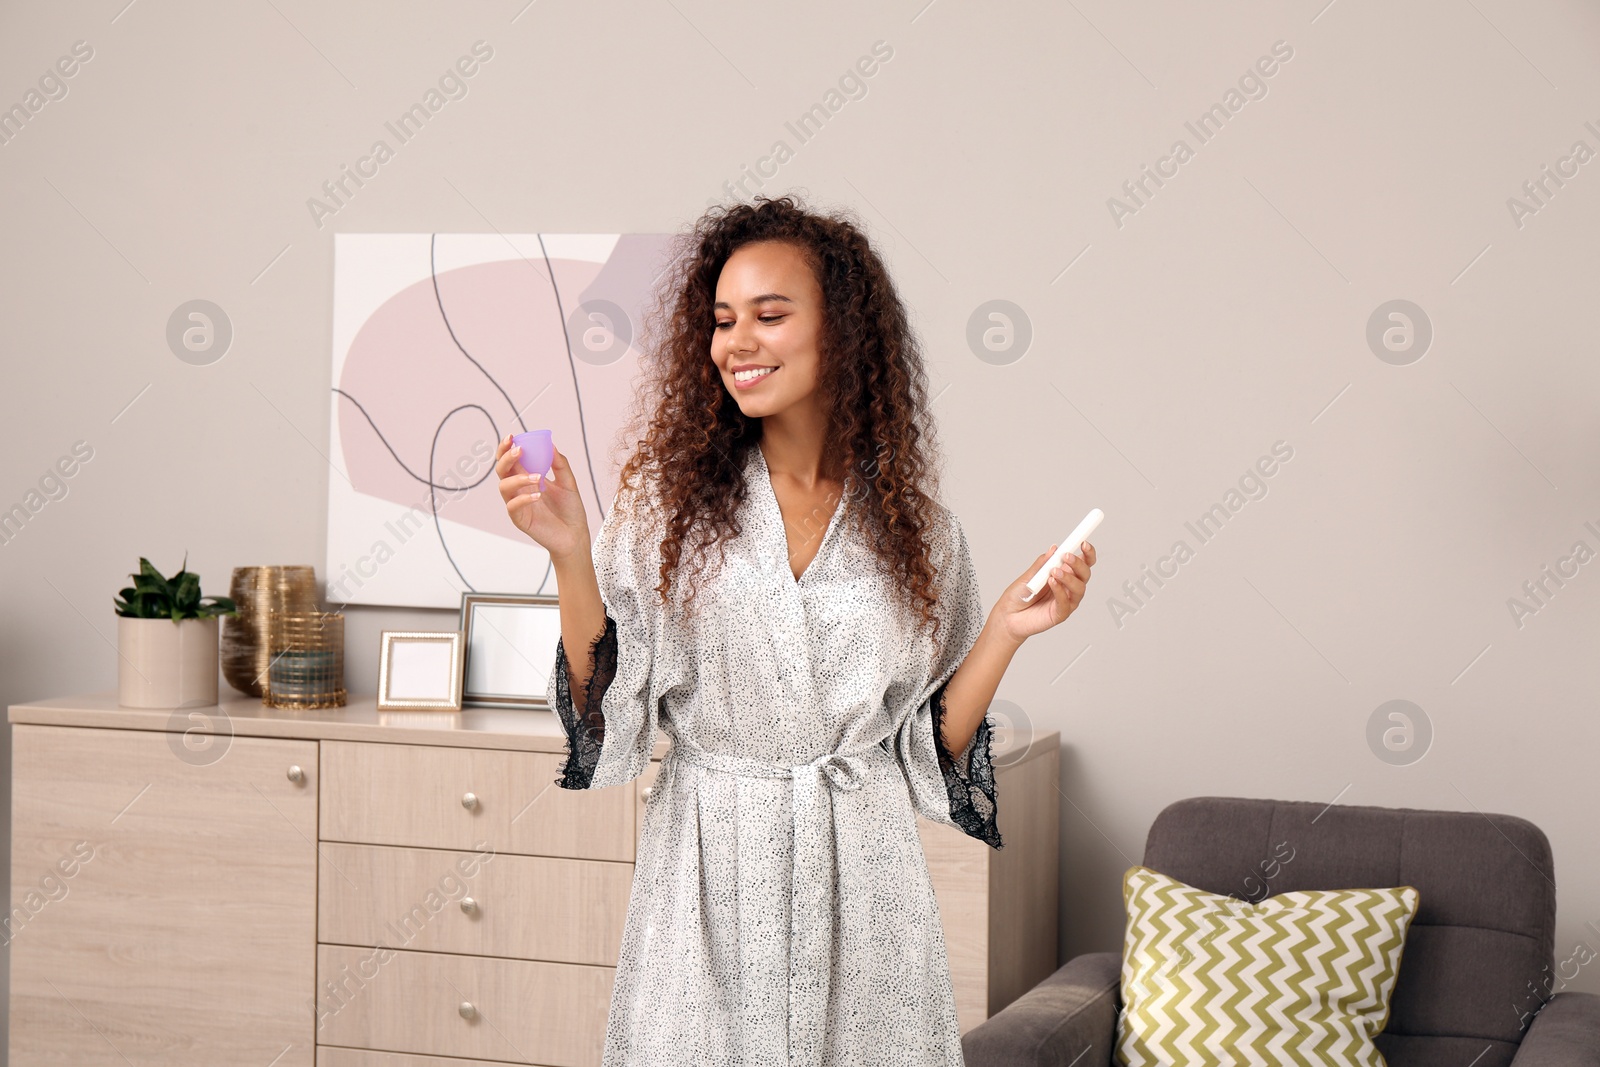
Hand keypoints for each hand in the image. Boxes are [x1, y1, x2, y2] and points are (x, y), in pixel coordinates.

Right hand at [495, 436, 589, 560]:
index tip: (512, 436)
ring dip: (518, 478)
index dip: (506, 447)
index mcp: (527, 478)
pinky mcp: (520, 519)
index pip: (511, 460)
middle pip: (502, 470)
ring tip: (538, 477)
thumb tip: (551, 445)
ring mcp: (518, 504)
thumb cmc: (570, 510)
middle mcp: (519, 489)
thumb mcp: (569, 483)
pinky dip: (523, 498)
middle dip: (506, 458)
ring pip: (504, 487)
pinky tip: (538, 495)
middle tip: (518, 450)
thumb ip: (560, 464)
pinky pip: (513, 506)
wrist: (576, 535)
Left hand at [992, 540, 1096, 644]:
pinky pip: (1065, 602)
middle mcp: (1068, 587)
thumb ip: (1043, 564)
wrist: (1008, 616)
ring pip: (1079, 588)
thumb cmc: (1018, 596)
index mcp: (1063, 575)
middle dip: (1079, 564)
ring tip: (1054, 571)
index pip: (1082, 563)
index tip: (1083, 543)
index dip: (1087, 553)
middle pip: (1084, 574)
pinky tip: (1051, 582)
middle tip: (1066, 557)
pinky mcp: (1060, 614)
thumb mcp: (1029, 575)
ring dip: (1069, 577)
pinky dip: (1060, 591)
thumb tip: (1054, 549)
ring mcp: (1066, 601)